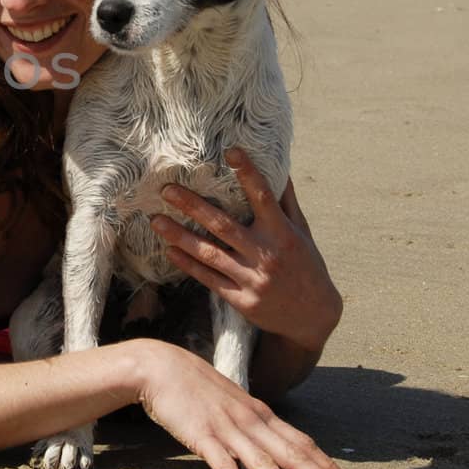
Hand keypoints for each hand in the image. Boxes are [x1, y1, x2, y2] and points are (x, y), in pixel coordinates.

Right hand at [133, 338, 353, 468]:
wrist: (159, 365)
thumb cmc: (194, 383)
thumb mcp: (231, 398)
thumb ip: (250, 417)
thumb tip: (268, 434)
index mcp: (258, 412)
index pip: (300, 441)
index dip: (325, 463)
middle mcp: (249, 420)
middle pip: (291, 453)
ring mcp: (226, 428)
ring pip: (262, 461)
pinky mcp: (201, 436)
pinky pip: (222, 464)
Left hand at [150, 150, 340, 352]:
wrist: (312, 317)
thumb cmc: (306, 266)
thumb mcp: (302, 233)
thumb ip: (287, 202)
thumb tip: (280, 168)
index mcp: (282, 233)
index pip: (263, 197)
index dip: (248, 173)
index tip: (231, 151)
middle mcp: (266, 254)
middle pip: (224, 225)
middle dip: (193, 206)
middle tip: (167, 189)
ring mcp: (252, 279)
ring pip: (210, 254)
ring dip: (180, 236)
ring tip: (156, 221)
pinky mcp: (241, 300)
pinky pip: (210, 279)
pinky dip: (189, 265)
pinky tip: (170, 250)